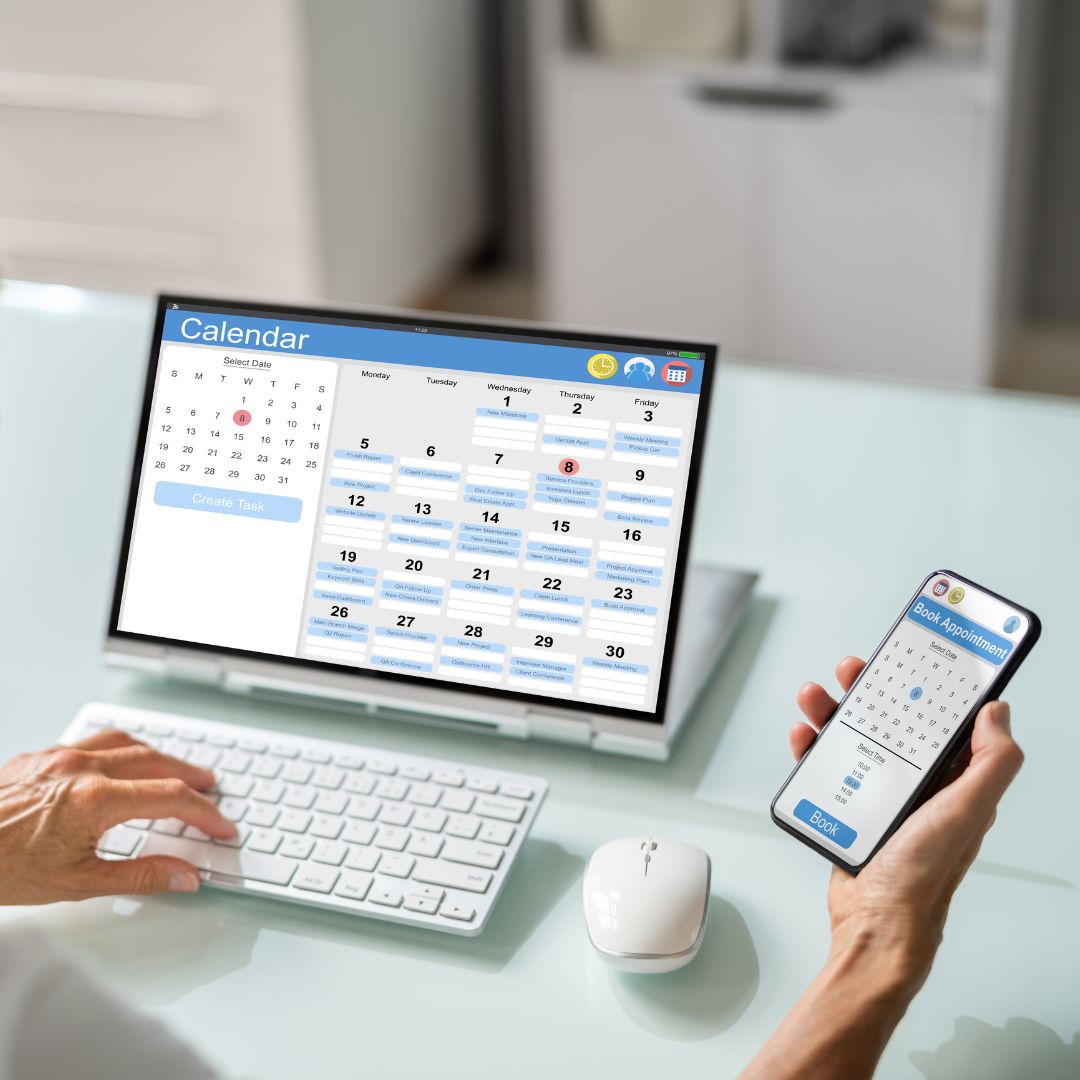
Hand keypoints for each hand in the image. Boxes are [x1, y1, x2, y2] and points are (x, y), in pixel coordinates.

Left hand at [0, 728, 234, 903]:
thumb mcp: (76, 884)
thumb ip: (140, 876)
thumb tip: (182, 876)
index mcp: (95, 800)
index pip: (171, 799)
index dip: (204, 814)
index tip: (219, 827)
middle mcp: (81, 768)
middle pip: (157, 762)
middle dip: (191, 777)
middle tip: (211, 790)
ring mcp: (59, 756)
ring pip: (127, 743)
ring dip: (160, 756)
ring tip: (177, 769)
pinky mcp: (39, 755)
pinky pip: (95, 740)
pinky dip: (123, 749)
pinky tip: (124, 761)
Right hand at [740, 660, 1024, 1078]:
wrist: (874, 925)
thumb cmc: (923, 876)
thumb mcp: (966, 812)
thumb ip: (990, 764)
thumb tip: (997, 713)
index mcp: (951, 780)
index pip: (940, 719)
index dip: (927, 685)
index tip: (912, 656)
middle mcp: (917, 783)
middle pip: (890, 720)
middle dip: (868, 689)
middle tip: (852, 669)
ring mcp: (879, 794)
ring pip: (852, 737)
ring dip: (831, 712)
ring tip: (814, 698)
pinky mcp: (845, 808)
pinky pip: (826, 767)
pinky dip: (810, 747)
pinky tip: (803, 738)